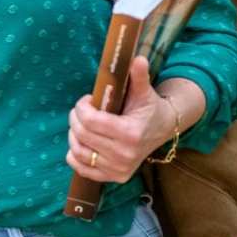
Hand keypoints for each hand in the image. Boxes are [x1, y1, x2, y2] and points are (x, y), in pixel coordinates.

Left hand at [66, 55, 177, 183]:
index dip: (81, 106)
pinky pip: (82, 168)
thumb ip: (139, 76)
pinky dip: (75, 154)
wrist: (163, 130)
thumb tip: (138, 59)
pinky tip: (82, 142)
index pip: (90, 120)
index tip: (87, 99)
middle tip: (83, 110)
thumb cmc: (149, 108)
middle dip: (75, 117)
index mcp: (130, 134)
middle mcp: (124, 155)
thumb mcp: (144, 91)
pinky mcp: (114, 177)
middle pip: (81, 134)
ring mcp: (119, 169)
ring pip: (78, 151)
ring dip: (74, 134)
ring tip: (82, 124)